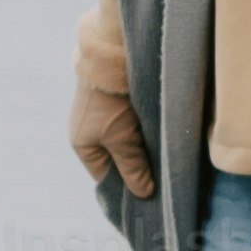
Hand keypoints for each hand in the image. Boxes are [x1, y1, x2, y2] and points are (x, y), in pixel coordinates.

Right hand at [67, 64, 155, 197]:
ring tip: (167, 160)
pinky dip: (148, 134)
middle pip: (119, 160)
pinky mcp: (121, 103)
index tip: (150, 194)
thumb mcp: (122, 139)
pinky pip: (136, 127)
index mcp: (83, 143)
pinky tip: (165, 139)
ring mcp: (107, 116)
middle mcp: (92, 131)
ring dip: (146, 150)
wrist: (112, 56)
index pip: (106, 175)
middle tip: (163, 178)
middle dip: (139, 167)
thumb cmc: (111, 103)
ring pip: (131, 143)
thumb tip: (143, 193)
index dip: (125, 186)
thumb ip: (133, 167)